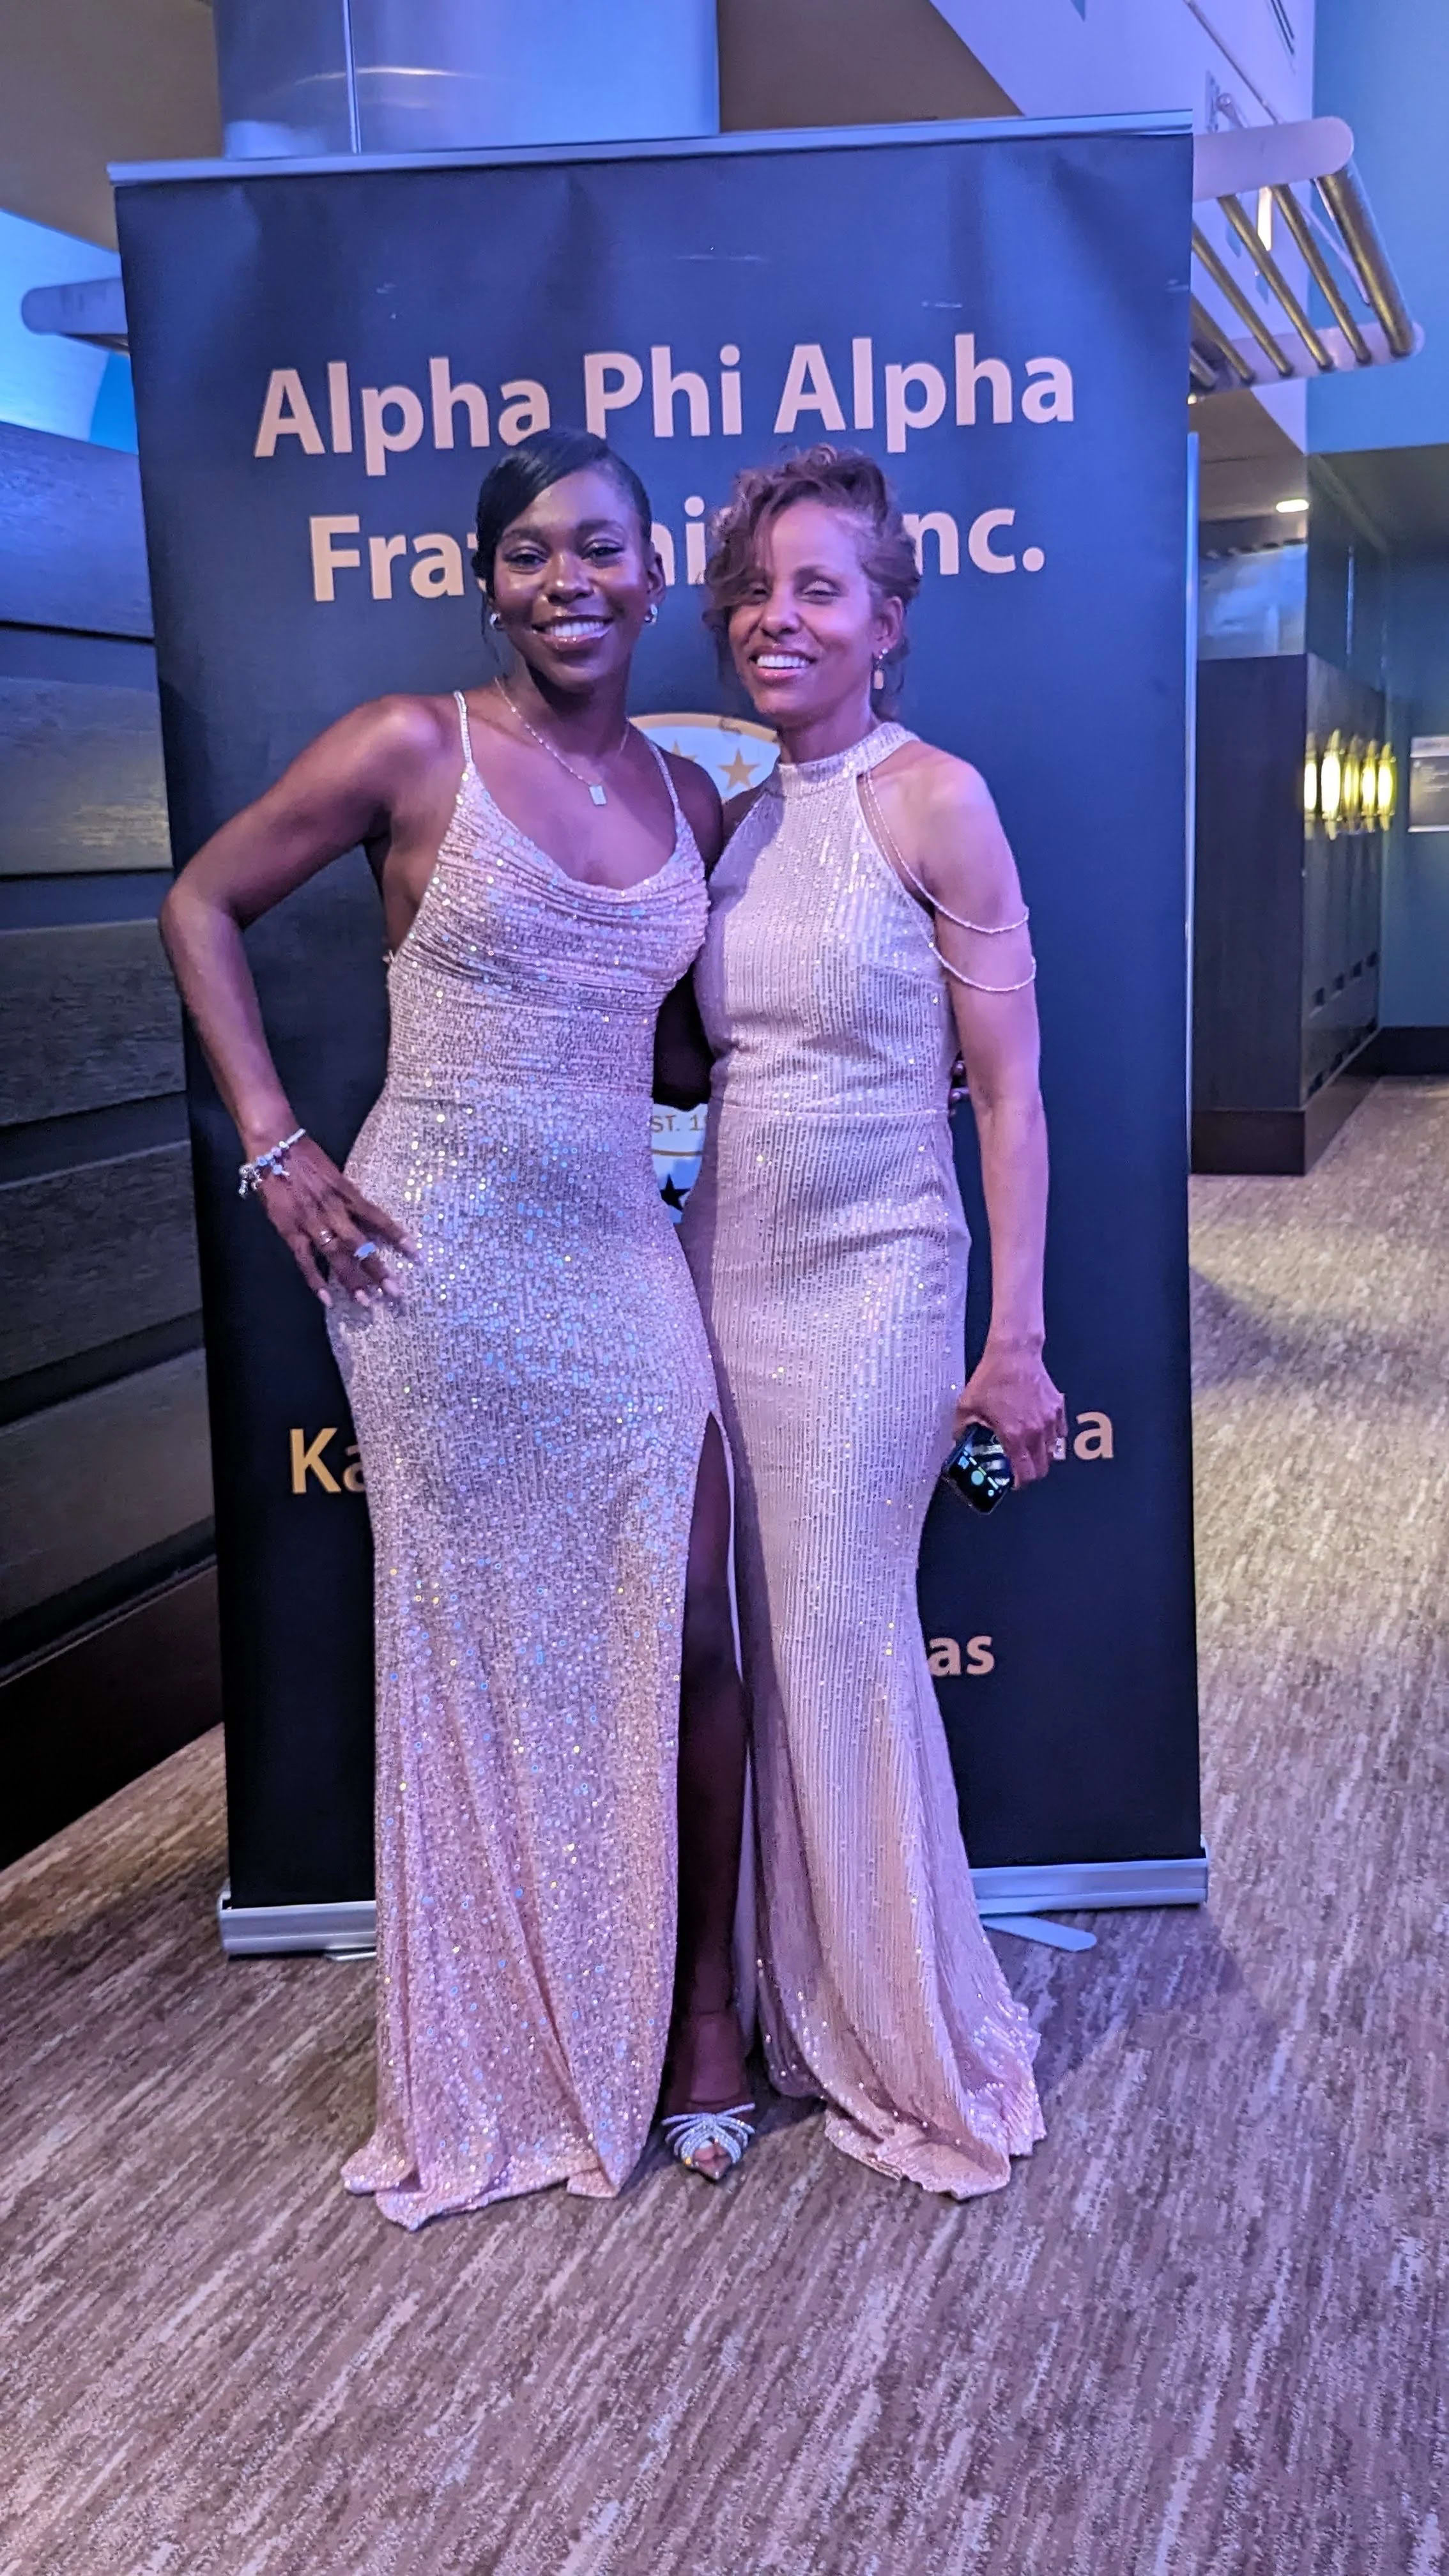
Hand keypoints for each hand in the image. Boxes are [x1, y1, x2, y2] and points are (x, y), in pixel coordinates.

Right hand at [252, 1135, 417, 1306]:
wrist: (274, 1146)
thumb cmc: (306, 1157)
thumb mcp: (335, 1174)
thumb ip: (347, 1197)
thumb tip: (363, 1217)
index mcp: (347, 1193)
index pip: (377, 1217)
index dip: (396, 1235)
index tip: (415, 1253)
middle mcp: (333, 1210)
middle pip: (359, 1243)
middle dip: (377, 1268)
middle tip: (395, 1291)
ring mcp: (311, 1222)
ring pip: (335, 1255)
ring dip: (351, 1279)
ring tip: (367, 1301)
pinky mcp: (290, 1230)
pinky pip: (305, 1260)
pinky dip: (315, 1280)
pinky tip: (327, 1299)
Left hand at [954, 1344, 1065, 1486]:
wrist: (1013, 1353)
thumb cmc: (992, 1377)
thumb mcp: (967, 1405)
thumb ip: (962, 1429)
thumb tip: (958, 1440)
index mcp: (1014, 1435)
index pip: (1025, 1473)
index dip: (1020, 1482)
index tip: (1013, 1482)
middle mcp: (1036, 1431)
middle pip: (1043, 1467)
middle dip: (1032, 1472)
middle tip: (1021, 1468)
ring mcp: (1050, 1420)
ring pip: (1053, 1450)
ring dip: (1042, 1454)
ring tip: (1028, 1448)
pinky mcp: (1057, 1407)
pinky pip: (1060, 1431)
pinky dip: (1052, 1436)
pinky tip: (1039, 1430)